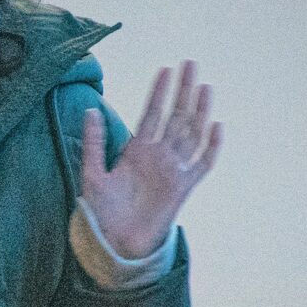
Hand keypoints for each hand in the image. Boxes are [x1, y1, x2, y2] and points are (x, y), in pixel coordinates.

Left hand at [83, 62, 221, 259]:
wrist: (115, 244)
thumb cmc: (102, 212)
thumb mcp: (92, 174)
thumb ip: (94, 143)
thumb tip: (90, 110)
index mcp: (137, 151)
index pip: (152, 114)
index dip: (159, 92)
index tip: (166, 69)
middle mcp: (159, 156)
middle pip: (176, 116)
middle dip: (183, 91)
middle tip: (191, 63)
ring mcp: (173, 169)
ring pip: (191, 133)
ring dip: (199, 110)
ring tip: (204, 86)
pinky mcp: (184, 187)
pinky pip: (202, 164)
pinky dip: (211, 146)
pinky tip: (215, 127)